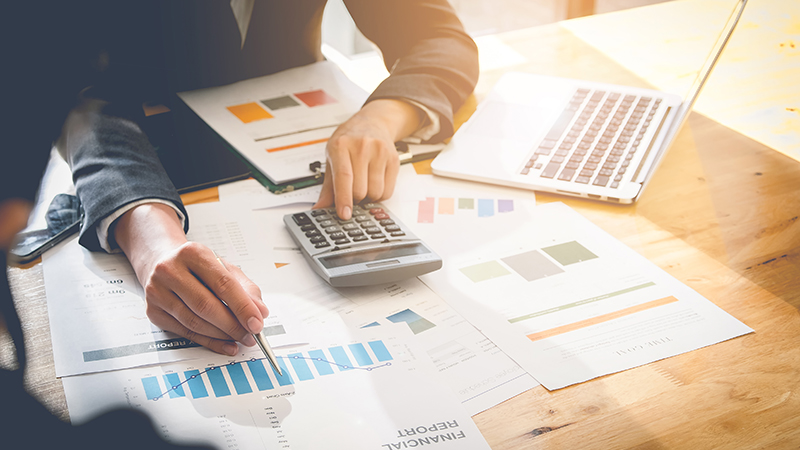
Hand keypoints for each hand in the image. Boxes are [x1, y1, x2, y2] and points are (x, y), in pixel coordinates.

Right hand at [114, 203, 267, 355]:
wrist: (161, 262)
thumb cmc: (196, 266)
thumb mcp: (224, 268)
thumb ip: (246, 289)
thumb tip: (260, 312)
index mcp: (193, 253)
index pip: (222, 284)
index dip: (242, 306)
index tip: (257, 322)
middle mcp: (170, 270)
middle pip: (206, 306)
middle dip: (233, 325)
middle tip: (251, 334)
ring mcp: (158, 292)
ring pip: (195, 322)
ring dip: (222, 335)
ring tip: (240, 339)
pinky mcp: (153, 312)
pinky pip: (185, 332)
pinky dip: (209, 342)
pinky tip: (224, 343)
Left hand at [314, 99, 421, 218]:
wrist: (372, 122)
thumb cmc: (349, 140)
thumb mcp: (332, 158)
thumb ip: (327, 186)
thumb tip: (320, 208)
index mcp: (341, 145)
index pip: (344, 177)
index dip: (343, 199)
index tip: (344, 214)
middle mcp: (361, 147)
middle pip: (360, 190)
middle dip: (355, 199)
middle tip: (351, 194)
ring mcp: (379, 152)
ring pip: (376, 192)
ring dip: (368, 198)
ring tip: (363, 187)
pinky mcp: (393, 159)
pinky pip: (388, 191)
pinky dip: (380, 195)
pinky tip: (374, 184)